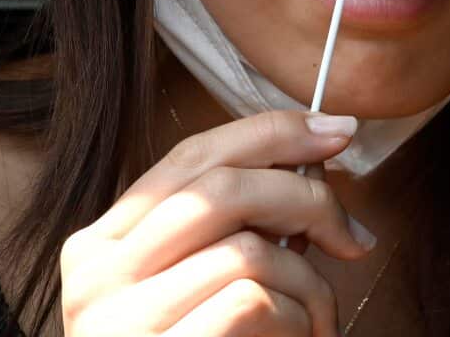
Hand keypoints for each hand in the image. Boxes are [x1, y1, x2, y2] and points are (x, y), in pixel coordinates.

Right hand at [60, 111, 374, 335]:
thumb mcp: (196, 285)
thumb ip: (229, 230)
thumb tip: (311, 167)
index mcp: (102, 243)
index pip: (191, 157)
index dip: (270, 133)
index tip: (336, 131)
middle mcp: (96, 272)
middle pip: (222, 188)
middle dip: (307, 199)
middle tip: (352, 234)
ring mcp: (116, 318)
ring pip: (248, 248)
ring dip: (310, 283)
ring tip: (319, 320)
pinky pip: (251, 301)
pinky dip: (297, 317)